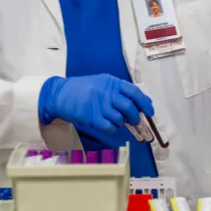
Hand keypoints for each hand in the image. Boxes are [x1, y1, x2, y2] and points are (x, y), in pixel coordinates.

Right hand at [39, 74, 153, 133]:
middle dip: (135, 117)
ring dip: (120, 123)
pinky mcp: (91, 117)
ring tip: (113, 120)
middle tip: (134, 121)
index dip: (145, 103)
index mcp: (111, 82)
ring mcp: (98, 105)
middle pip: (129, 107)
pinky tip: (106, 124)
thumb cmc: (83, 89)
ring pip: (120, 119)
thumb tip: (143, 101)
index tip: (150, 112)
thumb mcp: (102, 83)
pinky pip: (110, 127)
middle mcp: (106, 92)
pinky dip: (111, 128)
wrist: (59, 94)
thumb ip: (121, 90)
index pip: (134, 92)